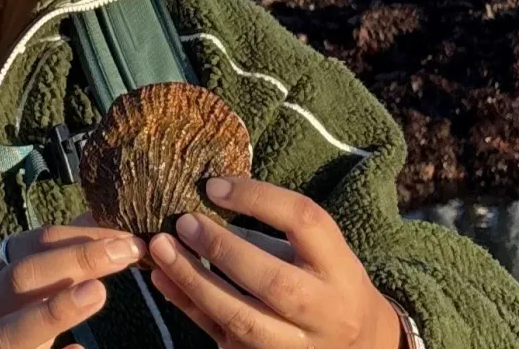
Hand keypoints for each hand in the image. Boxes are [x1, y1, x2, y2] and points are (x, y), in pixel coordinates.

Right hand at [0, 224, 145, 348]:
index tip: (126, 238)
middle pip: (20, 278)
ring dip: (52, 312)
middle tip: (126, 253)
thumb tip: (97, 216)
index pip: (34, 243)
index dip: (83, 236)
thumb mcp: (22, 281)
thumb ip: (56, 253)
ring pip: (7, 333)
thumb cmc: (5, 318)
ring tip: (98, 293)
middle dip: (75, 261)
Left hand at [145, 178, 403, 348]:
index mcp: (341, 270)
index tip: (213, 186)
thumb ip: (275, 235)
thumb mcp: (322, 257)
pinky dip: (187, 305)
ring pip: (239, 317)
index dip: (258, 198)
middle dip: (221, 248)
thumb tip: (208, 204)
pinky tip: (162, 279)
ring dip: (193, 280)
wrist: (359, 348)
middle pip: (271, 280)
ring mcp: (295, 346)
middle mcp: (324, 311)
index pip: (305, 222)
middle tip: (183, 222)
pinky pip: (219, 334)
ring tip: (159, 248)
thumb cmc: (329, 288)